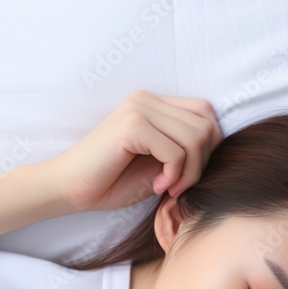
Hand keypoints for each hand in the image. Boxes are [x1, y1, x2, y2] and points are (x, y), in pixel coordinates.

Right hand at [48, 91, 222, 211]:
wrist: (69, 189)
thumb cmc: (111, 181)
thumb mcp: (158, 164)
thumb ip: (184, 150)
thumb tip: (219, 148)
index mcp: (154, 104)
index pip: (205, 114)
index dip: (208, 147)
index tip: (185, 176)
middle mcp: (147, 99)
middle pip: (206, 124)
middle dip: (201, 162)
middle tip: (179, 186)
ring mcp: (139, 108)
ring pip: (195, 137)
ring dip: (189, 172)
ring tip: (168, 188)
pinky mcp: (132, 125)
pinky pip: (176, 150)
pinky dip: (174, 175)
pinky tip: (156, 187)